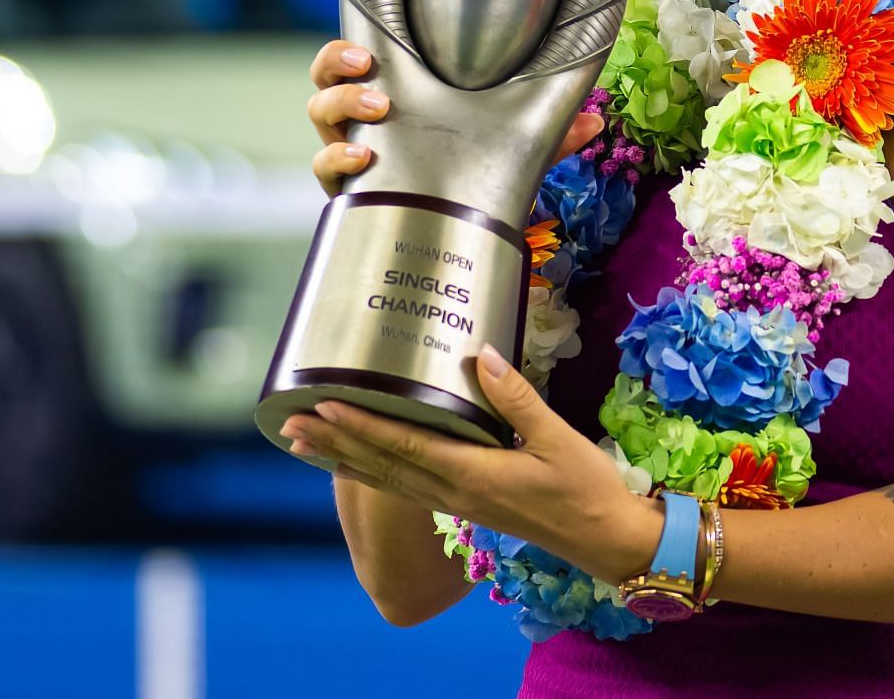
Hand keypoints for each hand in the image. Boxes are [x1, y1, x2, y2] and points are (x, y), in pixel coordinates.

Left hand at [278, 348, 662, 584]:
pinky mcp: (465, 505)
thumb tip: (480, 355)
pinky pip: (405, 487)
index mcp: (473, 474)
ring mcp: (457, 503)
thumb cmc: (585, 487)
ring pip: (387, 480)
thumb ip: (516, 397)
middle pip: (382, 465)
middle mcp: (454, 492)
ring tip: (304, 443)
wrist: (603, 538)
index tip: (324, 404)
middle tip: (289, 424)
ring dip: (343, 459)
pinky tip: (358, 463)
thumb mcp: (558, 436)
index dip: (361, 425)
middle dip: (335, 443)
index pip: (404, 445)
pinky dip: (372, 473)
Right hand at [305, 39, 604, 198]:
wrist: (461, 242)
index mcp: (395, 100)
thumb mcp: (513, 152)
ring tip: (376, 119)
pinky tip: (363, 160)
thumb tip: (595, 120)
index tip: (366, 51)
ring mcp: (352, 159)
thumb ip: (548, 135)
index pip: (353, 64)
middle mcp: (363, 124)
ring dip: (340, 111)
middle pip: (324, 86)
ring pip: (319, 122)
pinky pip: (327, 176)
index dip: (345, 53)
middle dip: (338, 75)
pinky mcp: (351, 196)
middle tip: (374, 79)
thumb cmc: (475, 182)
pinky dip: (337, 163)